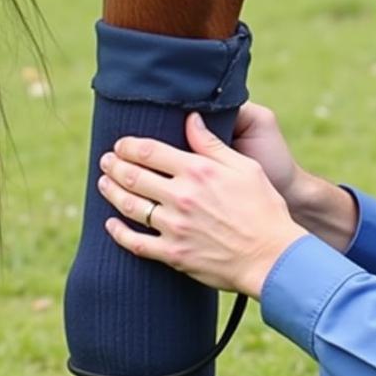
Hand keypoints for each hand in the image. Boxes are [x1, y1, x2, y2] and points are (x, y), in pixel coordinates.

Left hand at [99, 112, 306, 297]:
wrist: (272, 256)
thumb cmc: (264, 208)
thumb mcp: (245, 167)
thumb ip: (212, 144)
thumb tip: (191, 118)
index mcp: (198, 171)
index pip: (150, 151)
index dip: (129, 145)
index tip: (121, 143)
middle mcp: (181, 197)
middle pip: (134, 176)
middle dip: (114, 165)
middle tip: (106, 160)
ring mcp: (175, 227)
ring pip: (130, 206)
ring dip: (112, 192)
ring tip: (104, 184)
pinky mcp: (173, 254)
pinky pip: (136, 243)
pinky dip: (118, 233)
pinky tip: (111, 225)